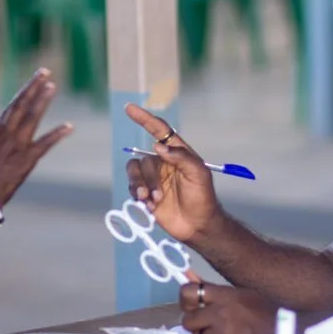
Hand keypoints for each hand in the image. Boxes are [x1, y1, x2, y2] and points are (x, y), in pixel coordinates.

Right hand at [0, 69, 71, 206]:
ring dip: (43, 101)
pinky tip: (69, 126)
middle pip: (22, 105)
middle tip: (45, 72)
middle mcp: (7, 134)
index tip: (34, 81)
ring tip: (52, 86)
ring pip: (32, 117)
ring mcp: (17, 145)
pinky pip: (45, 144)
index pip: (12, 107)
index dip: (25, 92)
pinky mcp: (27, 159)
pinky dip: (57, 134)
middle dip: (34, 87)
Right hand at [123, 104, 221, 243]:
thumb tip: (157, 146)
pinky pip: (131, 186)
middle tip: (159, 194)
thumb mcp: (199, 174)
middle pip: (144, 158)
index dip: (144, 118)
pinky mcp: (144, 193)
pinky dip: (137, 194)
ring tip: (149, 199)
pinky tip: (149, 206)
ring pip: (134, 171)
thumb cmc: (203, 198)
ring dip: (139, 184)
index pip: (159, 130)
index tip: (129, 108)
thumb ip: (181, 157)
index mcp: (177, 153)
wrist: (197, 226)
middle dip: (149, 177)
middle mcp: (163, 162)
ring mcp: (153, 178)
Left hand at [179, 283, 277, 333]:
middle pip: (188, 321)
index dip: (186, 300)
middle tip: (206, 325)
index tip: (192, 305)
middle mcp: (220, 315)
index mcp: (224, 296)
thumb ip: (216, 292)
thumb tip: (191, 282)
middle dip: (195, 324)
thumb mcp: (240, 293)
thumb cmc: (262, 311)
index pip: (189, 293)